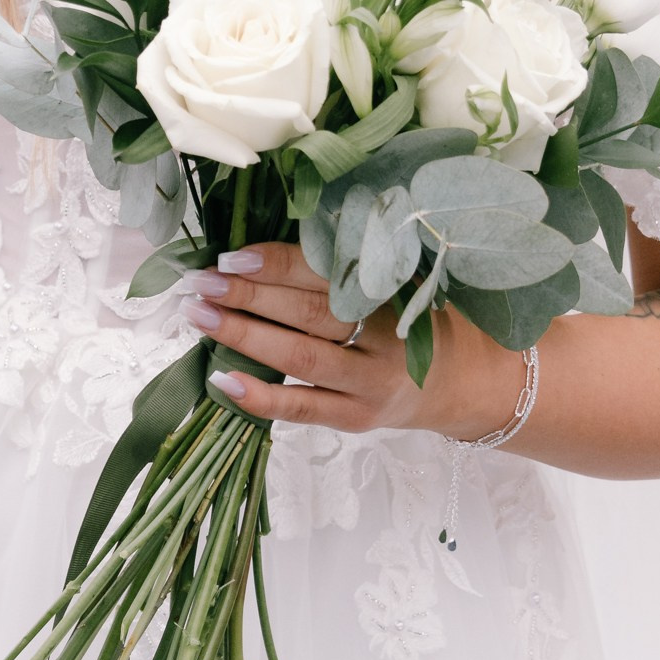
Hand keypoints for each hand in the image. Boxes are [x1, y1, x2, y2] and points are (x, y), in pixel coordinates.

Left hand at [177, 241, 529, 441]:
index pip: (328, 274)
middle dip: (249, 295)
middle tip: (202, 282)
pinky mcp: (358, 418)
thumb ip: (346, 263)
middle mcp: (384, 336)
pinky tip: (222, 380)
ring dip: (244, 336)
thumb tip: (262, 241)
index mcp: (393, 290)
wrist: (459, 380)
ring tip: (199, 317)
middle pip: (309, 314)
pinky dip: (260, 397)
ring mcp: (370, 382)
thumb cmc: (410, 315)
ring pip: (301, 358)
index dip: (279, 263)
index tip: (233, 254)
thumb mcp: (396, 280)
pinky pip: (303, 408)